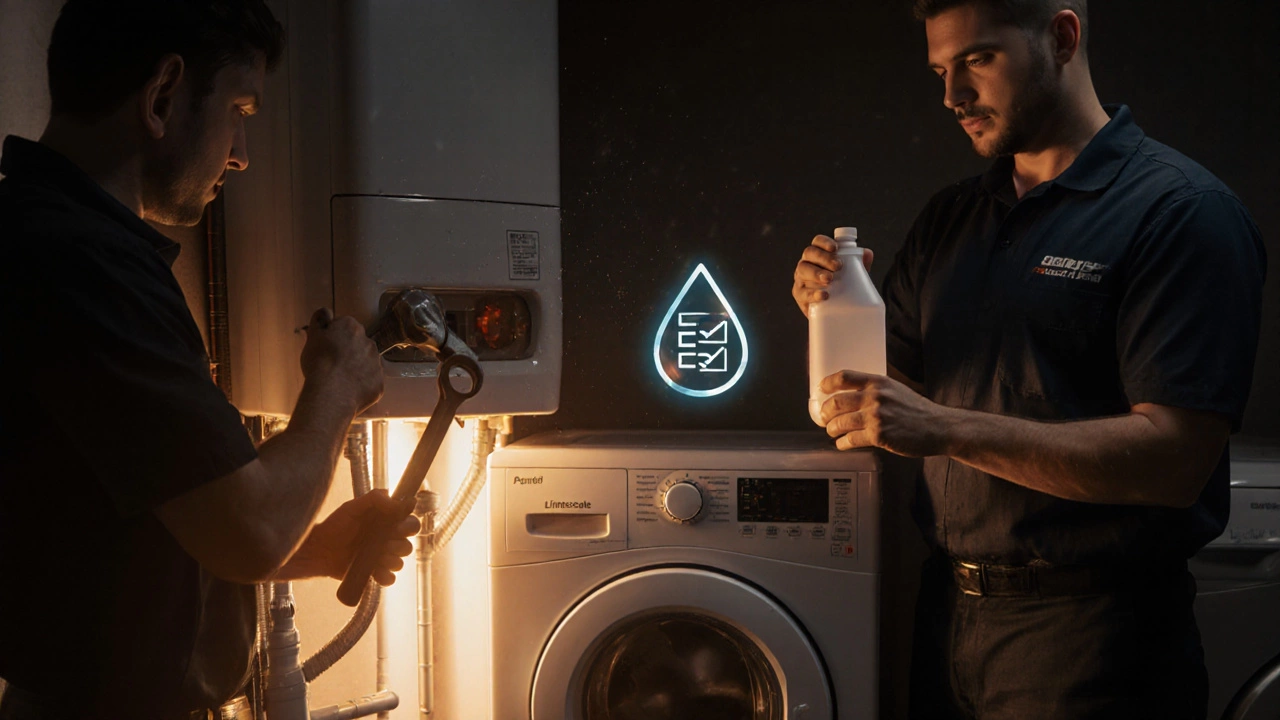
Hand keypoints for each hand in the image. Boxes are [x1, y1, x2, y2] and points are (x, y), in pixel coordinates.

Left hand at [278, 489, 419, 584]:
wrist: (317, 549)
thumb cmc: (335, 525)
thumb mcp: (352, 507)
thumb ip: (374, 498)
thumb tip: (395, 499)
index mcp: (387, 523)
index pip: (410, 524)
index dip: (409, 527)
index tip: (397, 527)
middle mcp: (387, 540)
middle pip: (407, 546)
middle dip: (399, 546)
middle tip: (384, 544)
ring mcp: (381, 558)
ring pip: (399, 563)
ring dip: (391, 561)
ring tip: (376, 558)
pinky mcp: (374, 573)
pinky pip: (389, 579)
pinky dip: (385, 577)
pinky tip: (375, 572)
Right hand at [300, 307, 383, 412]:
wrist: (331, 393)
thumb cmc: (318, 363)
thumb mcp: (312, 337)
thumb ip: (319, 320)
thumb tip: (326, 311)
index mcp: (351, 327)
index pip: (343, 327)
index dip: (333, 337)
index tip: (325, 348)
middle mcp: (369, 342)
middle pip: (357, 344)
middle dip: (348, 352)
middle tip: (331, 365)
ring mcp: (377, 363)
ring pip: (366, 363)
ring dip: (356, 368)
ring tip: (340, 380)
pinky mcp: (380, 382)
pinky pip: (370, 381)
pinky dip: (362, 385)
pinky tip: (348, 390)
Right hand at [792, 235, 873, 315]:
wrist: (832, 310)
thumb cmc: (840, 286)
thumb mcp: (851, 274)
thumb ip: (859, 264)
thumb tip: (867, 254)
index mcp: (818, 255)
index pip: (817, 242)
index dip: (824, 242)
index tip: (835, 248)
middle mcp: (807, 263)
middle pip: (809, 253)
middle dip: (823, 257)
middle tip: (838, 266)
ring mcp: (801, 278)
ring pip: (803, 270)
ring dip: (816, 272)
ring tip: (830, 279)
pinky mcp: (800, 295)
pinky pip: (803, 292)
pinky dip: (813, 293)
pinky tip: (824, 295)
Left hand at [820, 370, 952, 456]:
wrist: (938, 428)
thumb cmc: (918, 410)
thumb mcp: (896, 389)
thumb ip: (876, 389)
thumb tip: (852, 394)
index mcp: (879, 382)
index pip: (844, 377)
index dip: (827, 383)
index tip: (821, 389)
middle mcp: (875, 397)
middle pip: (837, 402)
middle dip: (825, 412)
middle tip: (824, 417)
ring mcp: (876, 417)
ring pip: (840, 423)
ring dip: (832, 429)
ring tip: (832, 431)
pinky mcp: (879, 436)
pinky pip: (851, 439)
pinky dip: (842, 443)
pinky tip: (842, 443)